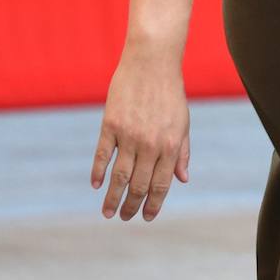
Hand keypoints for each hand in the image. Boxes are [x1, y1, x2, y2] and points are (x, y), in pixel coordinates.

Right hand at [91, 48, 189, 220]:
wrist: (152, 61)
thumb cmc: (170, 92)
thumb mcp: (183, 123)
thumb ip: (183, 152)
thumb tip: (183, 180)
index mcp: (171, 145)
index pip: (161, 185)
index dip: (153, 205)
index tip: (146, 217)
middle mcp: (150, 144)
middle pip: (138, 185)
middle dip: (131, 206)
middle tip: (125, 218)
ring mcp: (129, 135)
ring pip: (119, 176)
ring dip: (113, 198)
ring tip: (108, 213)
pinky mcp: (111, 124)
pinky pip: (102, 154)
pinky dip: (98, 172)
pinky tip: (96, 185)